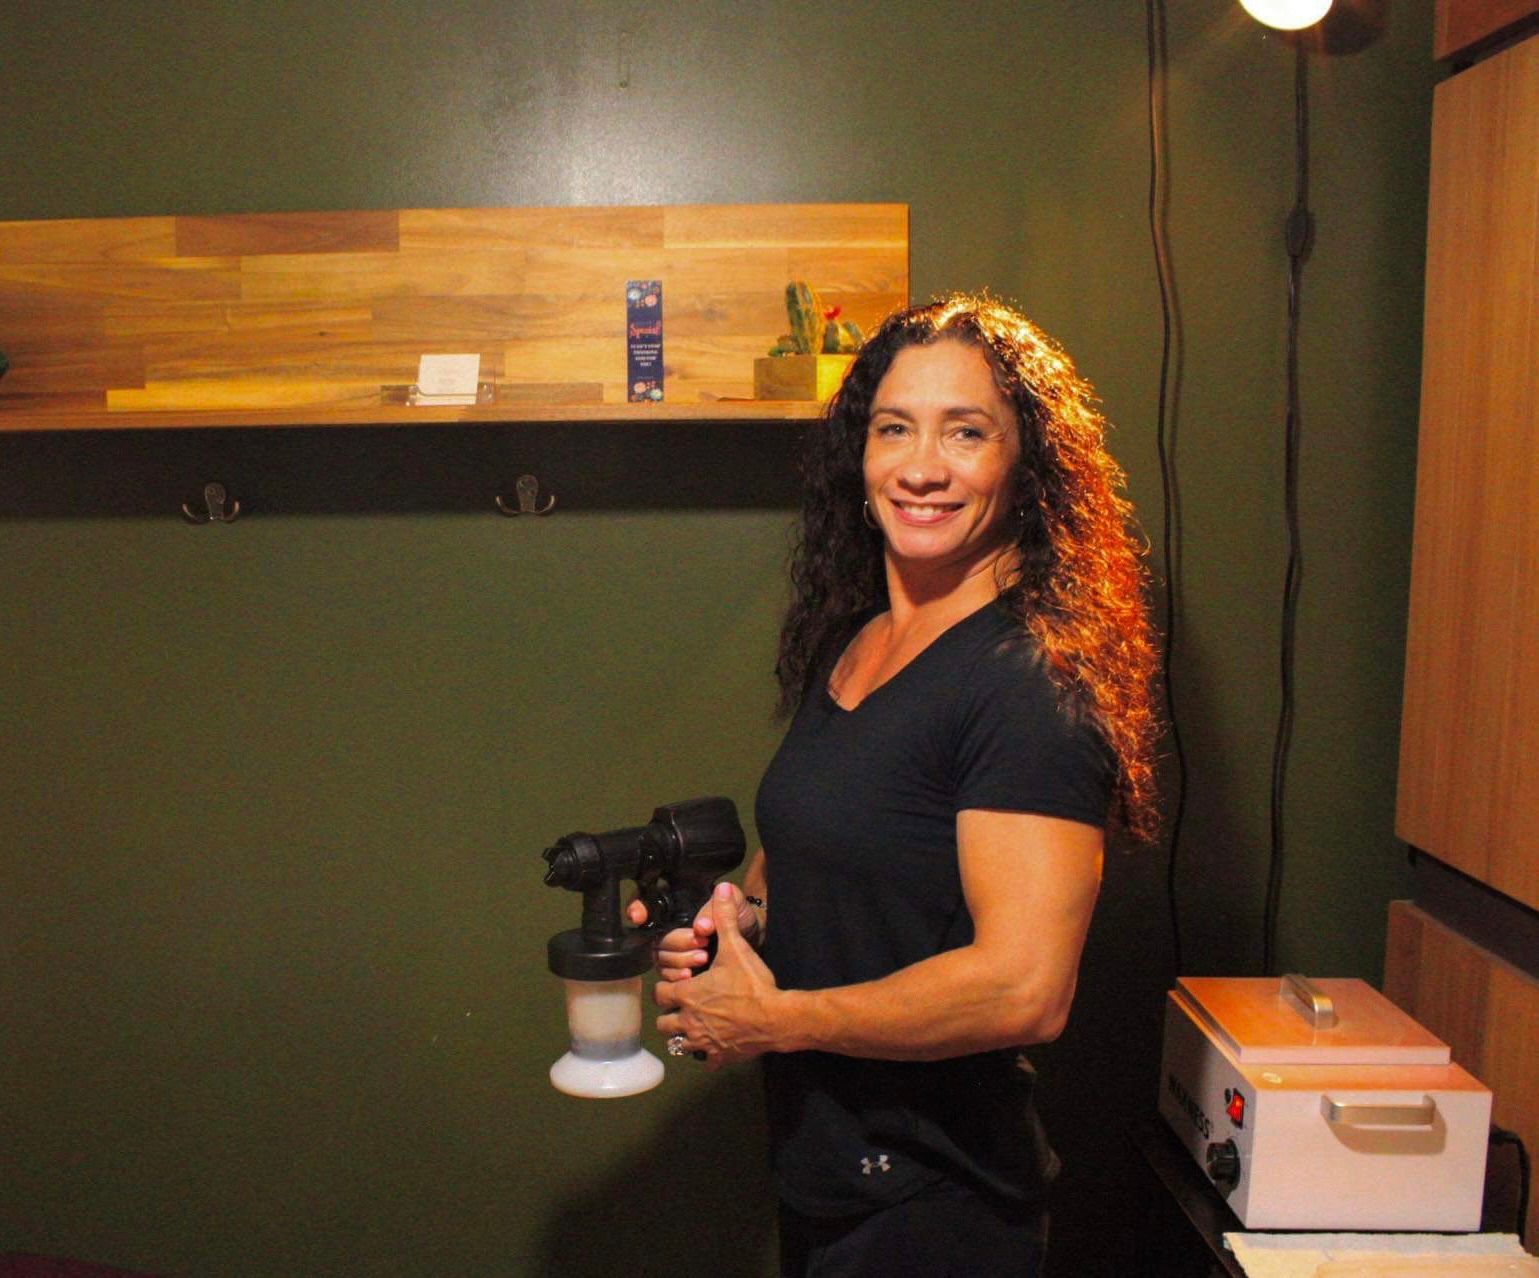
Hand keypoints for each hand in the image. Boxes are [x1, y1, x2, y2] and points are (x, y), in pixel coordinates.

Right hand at [626, 883, 761, 981]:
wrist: (754, 942)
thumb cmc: (742, 918)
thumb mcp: (736, 904)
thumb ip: (719, 906)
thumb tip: (701, 924)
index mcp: (680, 908)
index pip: (647, 904)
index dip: (637, 908)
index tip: (639, 916)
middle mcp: (672, 929)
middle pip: (656, 937)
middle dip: (676, 941)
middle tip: (701, 942)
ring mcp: (674, 951)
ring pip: (660, 957)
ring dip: (679, 959)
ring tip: (703, 958)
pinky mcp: (680, 971)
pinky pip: (666, 977)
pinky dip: (676, 976)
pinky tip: (691, 975)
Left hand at [653, 883, 780, 1070]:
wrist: (777, 1018)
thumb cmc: (752, 983)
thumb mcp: (736, 946)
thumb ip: (725, 917)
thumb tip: (721, 887)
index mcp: (688, 994)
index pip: (660, 993)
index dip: (666, 987)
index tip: (677, 983)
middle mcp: (689, 1021)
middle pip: (663, 1023)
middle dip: (669, 1014)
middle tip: (682, 1006)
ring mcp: (703, 1042)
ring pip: (678, 1044)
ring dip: (683, 1035)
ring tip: (695, 1026)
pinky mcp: (720, 1056)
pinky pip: (706, 1061)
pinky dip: (709, 1054)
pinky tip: (718, 1044)